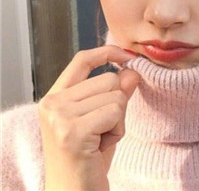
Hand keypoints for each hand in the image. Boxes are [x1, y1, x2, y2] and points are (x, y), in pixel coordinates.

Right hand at [38, 46, 139, 190]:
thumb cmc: (88, 158)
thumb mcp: (103, 119)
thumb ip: (115, 93)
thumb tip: (133, 70)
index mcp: (55, 97)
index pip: (82, 60)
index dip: (107, 52)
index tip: (128, 56)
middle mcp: (53, 103)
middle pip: (109, 79)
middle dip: (116, 104)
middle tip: (101, 131)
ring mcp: (60, 116)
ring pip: (116, 95)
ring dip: (117, 119)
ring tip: (100, 139)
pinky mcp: (72, 131)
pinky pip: (115, 112)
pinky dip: (117, 129)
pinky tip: (101, 146)